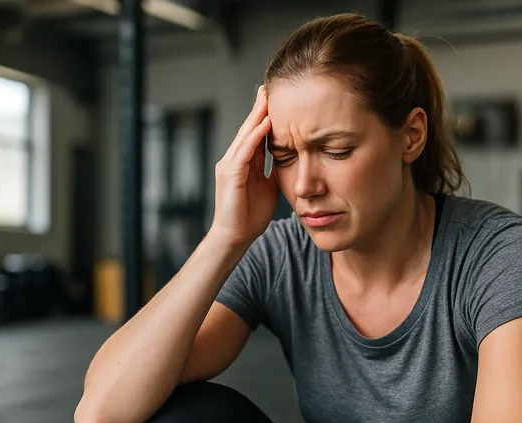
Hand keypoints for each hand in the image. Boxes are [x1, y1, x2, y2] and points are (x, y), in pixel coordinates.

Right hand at [211, 85, 280, 247]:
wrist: (235, 237)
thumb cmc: (250, 216)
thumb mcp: (269, 188)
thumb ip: (275, 172)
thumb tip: (291, 161)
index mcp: (243, 162)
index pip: (255, 133)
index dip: (265, 116)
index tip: (277, 99)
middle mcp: (233, 159)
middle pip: (249, 128)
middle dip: (260, 107)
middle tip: (270, 86)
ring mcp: (230, 165)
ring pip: (246, 134)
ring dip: (258, 115)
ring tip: (268, 97)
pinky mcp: (231, 174)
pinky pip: (245, 151)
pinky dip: (255, 136)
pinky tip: (266, 123)